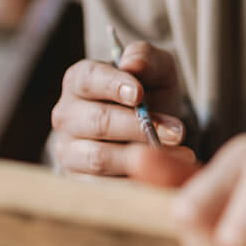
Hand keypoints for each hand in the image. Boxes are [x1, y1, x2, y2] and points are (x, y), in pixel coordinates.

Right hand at [51, 41, 195, 175]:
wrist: (152, 128)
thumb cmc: (149, 91)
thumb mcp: (157, 68)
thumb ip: (145, 57)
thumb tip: (131, 63)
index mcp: (79, 80)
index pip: (88, 79)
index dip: (113, 86)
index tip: (139, 95)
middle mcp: (66, 116)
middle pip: (98, 122)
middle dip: (140, 126)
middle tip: (177, 132)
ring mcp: (69, 151)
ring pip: (100, 157)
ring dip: (141, 156)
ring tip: (179, 153)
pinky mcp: (79, 182)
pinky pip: (104, 187)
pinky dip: (135, 182)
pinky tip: (162, 175)